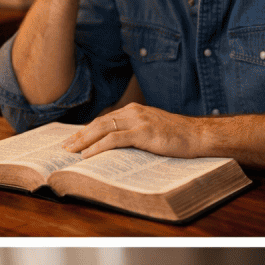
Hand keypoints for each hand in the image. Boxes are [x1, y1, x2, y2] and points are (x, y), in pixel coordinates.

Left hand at [62, 103, 202, 159]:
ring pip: (103, 129)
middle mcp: (134, 112)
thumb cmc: (179, 137)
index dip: (87, 130)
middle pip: (99, 123)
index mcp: (135, 110)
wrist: (199, 136)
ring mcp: (138, 121)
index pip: (105, 120)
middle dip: (80, 135)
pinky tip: (88, 154)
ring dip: (84, 141)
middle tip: (65, 147)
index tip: (74, 140)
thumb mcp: (154, 131)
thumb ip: (137, 133)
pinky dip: (98, 146)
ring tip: (71, 151)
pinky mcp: (143, 133)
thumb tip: (118, 147)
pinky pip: (114, 139)